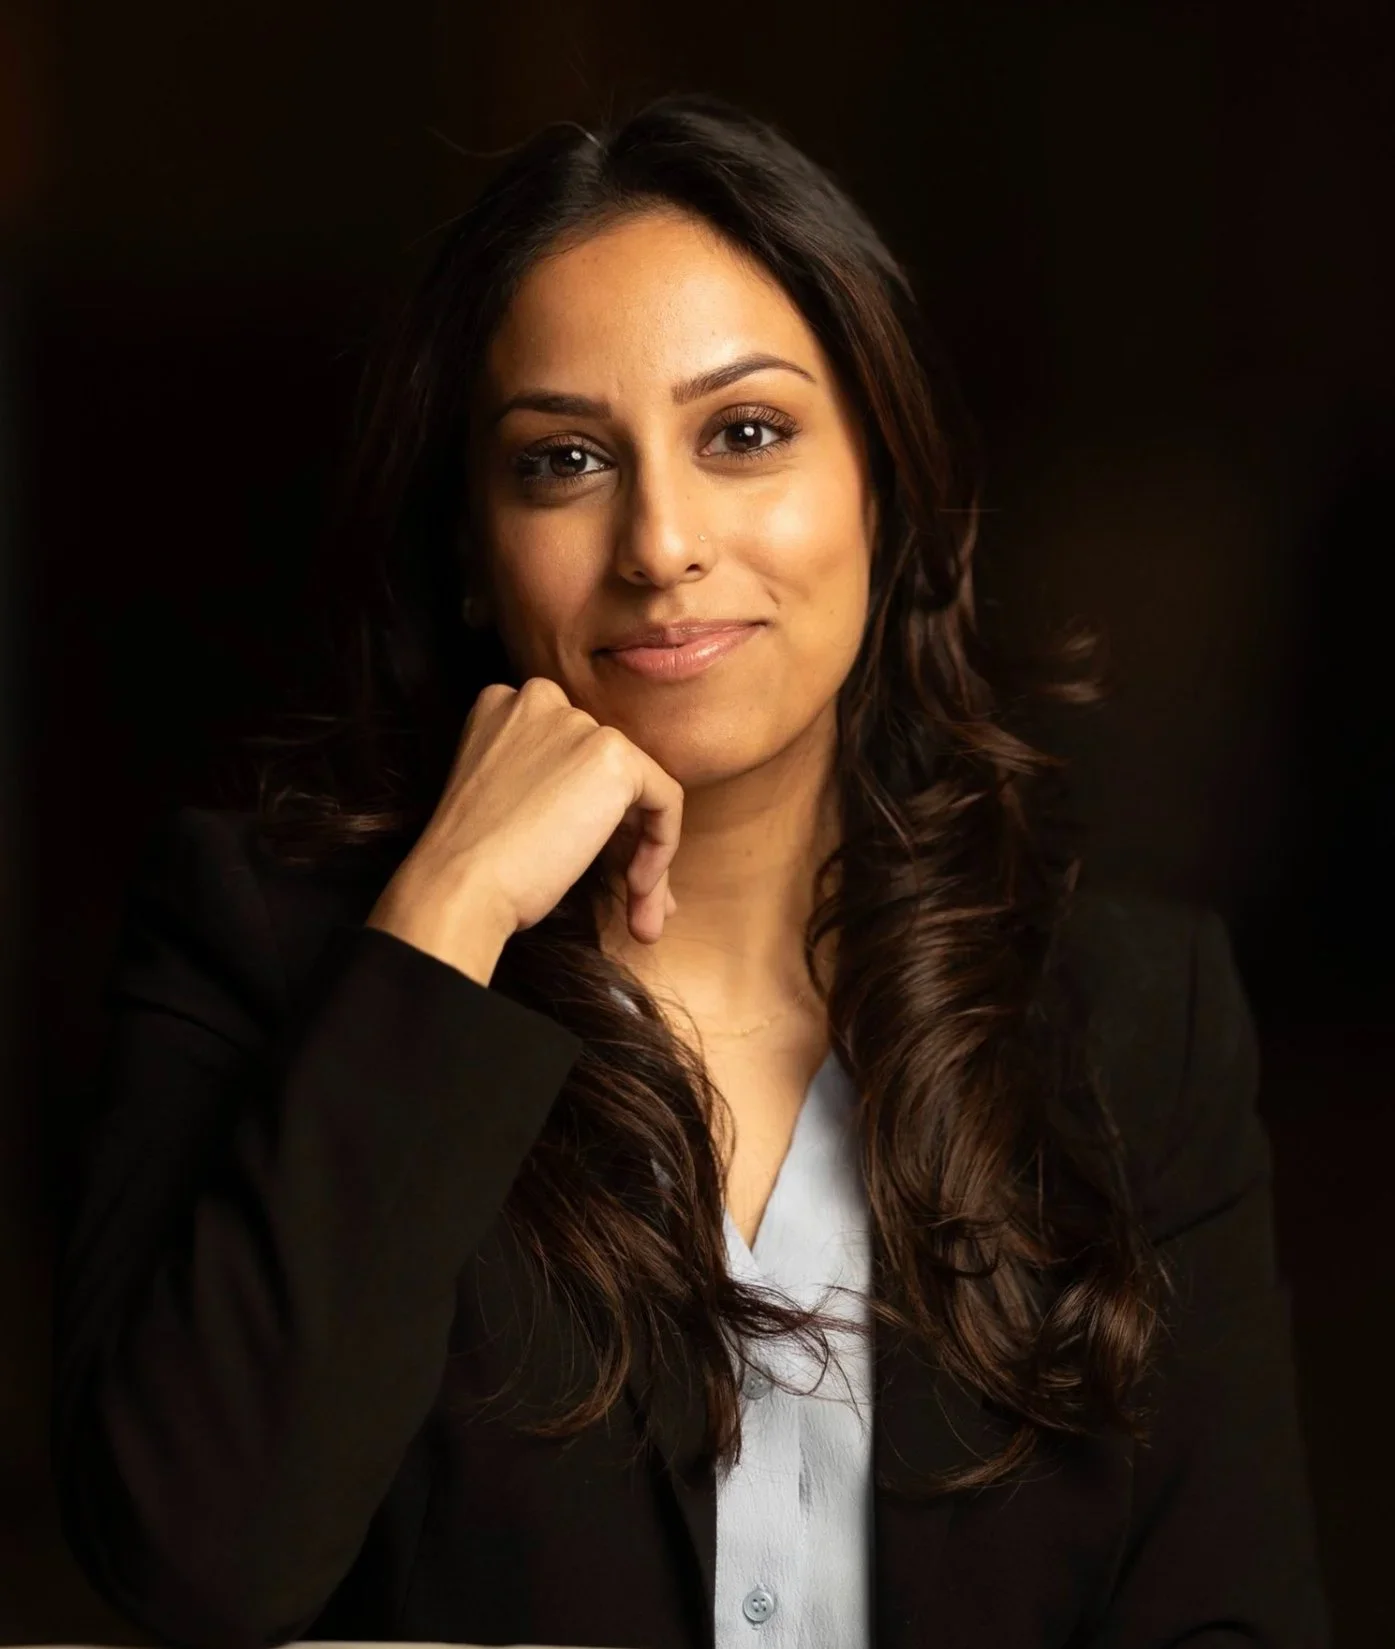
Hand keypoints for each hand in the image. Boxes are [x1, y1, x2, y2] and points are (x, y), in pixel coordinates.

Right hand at [366, 677, 682, 979]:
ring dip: (645, 857)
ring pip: (639, 791)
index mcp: (503, 708)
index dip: (588, 813)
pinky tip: (636, 888)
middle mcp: (540, 701)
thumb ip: (555, 795)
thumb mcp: (508, 806)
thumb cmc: (473, 864)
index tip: (591, 863)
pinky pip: (665, 800)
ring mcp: (577, 724)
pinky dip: (661, 847)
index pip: (571, 755)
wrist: (459, 885)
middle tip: (630, 894)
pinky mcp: (613, 755)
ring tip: (641, 915)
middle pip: (606, 773)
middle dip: (624, 838)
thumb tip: (618, 836)